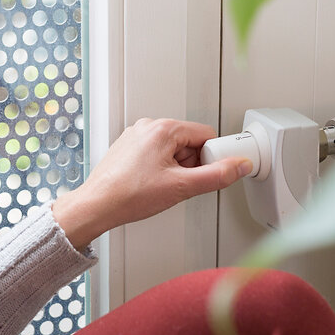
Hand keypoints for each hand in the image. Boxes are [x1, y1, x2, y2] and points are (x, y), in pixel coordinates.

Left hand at [51, 118, 252, 250]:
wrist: (96, 206)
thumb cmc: (128, 195)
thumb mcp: (182, 187)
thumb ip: (217, 176)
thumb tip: (239, 166)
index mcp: (163, 129)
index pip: (206, 134)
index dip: (212, 157)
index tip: (208, 174)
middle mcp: (148, 127)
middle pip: (189, 142)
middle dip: (192, 165)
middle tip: (181, 185)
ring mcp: (136, 137)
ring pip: (173, 150)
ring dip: (176, 169)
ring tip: (163, 187)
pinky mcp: (128, 149)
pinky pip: (156, 155)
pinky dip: (161, 170)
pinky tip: (152, 186)